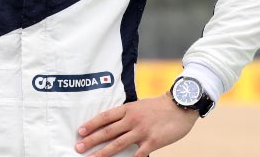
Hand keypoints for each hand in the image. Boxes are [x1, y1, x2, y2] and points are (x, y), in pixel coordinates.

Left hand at [76, 93, 198, 155]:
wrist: (181, 106)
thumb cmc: (159, 107)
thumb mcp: (139, 106)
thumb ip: (126, 115)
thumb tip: (112, 124)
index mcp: (127, 109)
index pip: (104, 117)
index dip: (91, 124)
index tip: (80, 131)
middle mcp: (132, 120)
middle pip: (107, 131)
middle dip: (91, 140)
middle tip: (78, 147)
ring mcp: (142, 131)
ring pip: (118, 144)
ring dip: (103, 152)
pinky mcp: (153, 141)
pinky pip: (138, 154)